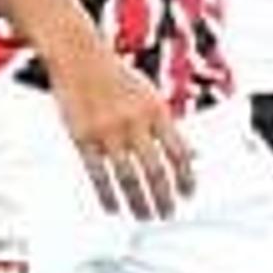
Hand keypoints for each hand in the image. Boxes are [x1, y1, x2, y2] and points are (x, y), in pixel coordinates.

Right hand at [49, 43, 193, 219]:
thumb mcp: (150, 96)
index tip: (188, 194)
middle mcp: (134, 122)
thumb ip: (169, 127)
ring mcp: (108, 131)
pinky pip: (98, 175)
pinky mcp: (83, 138)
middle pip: (156, 170)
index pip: (179, 152)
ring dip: (139, 202)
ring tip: (145, 216)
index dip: (186, 178)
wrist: (79, 56)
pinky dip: (108, 195)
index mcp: (156, 110)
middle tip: (168, 214)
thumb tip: (193, 156)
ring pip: (128, 178)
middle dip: (164, 197)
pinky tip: (114, 208)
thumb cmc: (117, 78)